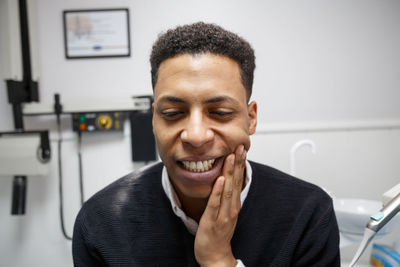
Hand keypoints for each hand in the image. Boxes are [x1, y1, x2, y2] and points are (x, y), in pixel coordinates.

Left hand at [194, 145, 246, 266]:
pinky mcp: (213, 221)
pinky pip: (216, 204)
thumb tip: (225, 179)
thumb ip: (226, 196)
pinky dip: (218, 192)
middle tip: (240, 146)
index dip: (240, 163)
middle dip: (237, 163)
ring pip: (228, 190)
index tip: (241, 148)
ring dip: (229, 172)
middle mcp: (232, 207)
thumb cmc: (218, 233)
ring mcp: (224, 214)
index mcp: (234, 203)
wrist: (215, 255)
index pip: (238, 179)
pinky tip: (220, 180)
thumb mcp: (225, 211)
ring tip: (230, 157)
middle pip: (236, 181)